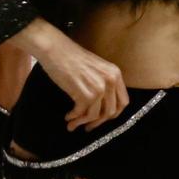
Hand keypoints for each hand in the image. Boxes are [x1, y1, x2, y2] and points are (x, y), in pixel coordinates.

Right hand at [10, 21, 127, 131]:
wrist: (56, 50)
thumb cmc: (72, 59)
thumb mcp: (97, 69)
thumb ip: (104, 83)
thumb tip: (102, 107)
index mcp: (115, 74)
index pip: (122, 102)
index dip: (112, 114)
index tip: (101, 119)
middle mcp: (110, 81)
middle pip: (110, 112)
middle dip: (98, 122)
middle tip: (87, 127)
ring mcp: (98, 87)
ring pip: (95, 115)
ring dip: (82, 122)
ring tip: (72, 124)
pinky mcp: (84, 93)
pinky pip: (81, 113)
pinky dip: (74, 117)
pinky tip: (68, 116)